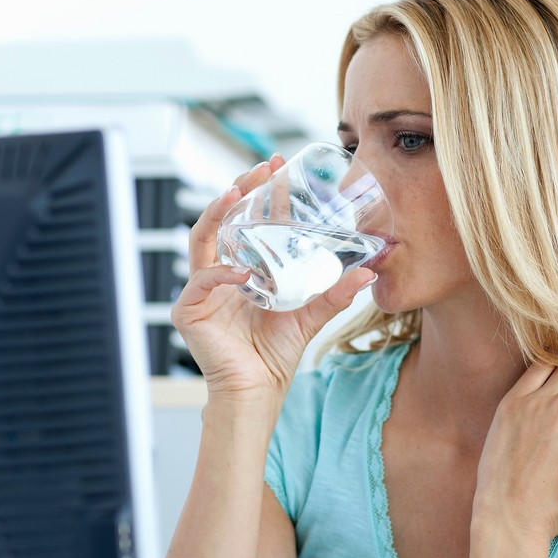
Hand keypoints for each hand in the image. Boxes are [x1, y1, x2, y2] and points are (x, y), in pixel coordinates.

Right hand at [170, 155, 375, 399]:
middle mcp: (219, 273)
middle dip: (238, 189)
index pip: (249, 221)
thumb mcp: (311, 314)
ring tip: (235, 193)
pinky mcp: (189, 310)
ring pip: (201, 239)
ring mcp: (201, 290)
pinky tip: (244, 271)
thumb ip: (335, 292)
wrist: (258, 390)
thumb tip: (369, 273)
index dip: (261, 193)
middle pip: (221, 220)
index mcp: (243, 268)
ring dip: (217, 213)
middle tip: (259, 169)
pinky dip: (222, 273)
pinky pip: (202, 281)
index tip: (276, 166)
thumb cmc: (276, 354)